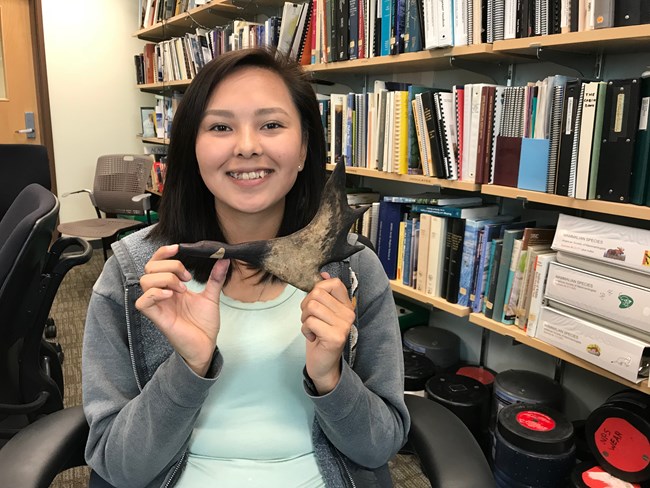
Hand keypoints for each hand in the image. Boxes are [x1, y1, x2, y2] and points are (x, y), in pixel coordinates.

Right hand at [135, 244, 229, 375]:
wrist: (206, 345)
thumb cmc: (204, 324)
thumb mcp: (212, 296)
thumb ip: (216, 277)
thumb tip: (224, 258)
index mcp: (171, 286)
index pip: (158, 263)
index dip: (163, 253)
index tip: (178, 248)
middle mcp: (162, 293)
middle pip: (150, 268)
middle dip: (169, 266)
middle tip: (187, 277)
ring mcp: (158, 305)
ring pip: (145, 281)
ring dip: (165, 278)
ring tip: (182, 289)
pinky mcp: (156, 317)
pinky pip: (143, 302)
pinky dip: (156, 294)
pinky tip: (172, 296)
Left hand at [300, 273, 354, 394]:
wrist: (323, 364)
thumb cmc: (320, 337)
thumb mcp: (322, 312)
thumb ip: (324, 294)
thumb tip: (324, 272)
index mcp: (347, 305)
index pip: (334, 283)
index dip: (318, 289)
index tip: (315, 303)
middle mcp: (349, 314)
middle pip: (317, 294)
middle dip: (306, 306)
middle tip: (310, 320)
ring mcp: (343, 325)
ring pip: (312, 307)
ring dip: (304, 318)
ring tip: (311, 328)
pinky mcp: (335, 337)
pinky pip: (310, 322)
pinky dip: (305, 330)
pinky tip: (313, 337)